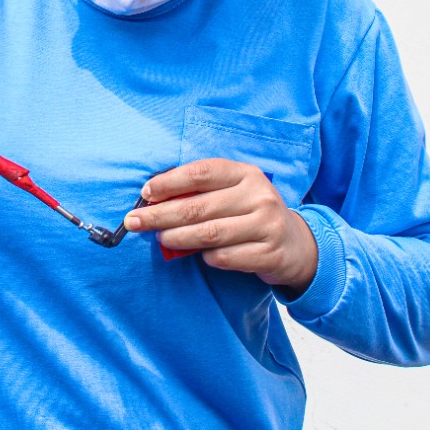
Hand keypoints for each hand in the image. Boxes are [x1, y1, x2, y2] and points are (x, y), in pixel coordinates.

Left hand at [123, 158, 317, 293]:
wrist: (294, 244)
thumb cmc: (250, 214)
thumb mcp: (233, 194)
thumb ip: (202, 194)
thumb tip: (153, 200)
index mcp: (246, 173)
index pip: (201, 172)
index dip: (170, 181)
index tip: (145, 193)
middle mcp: (259, 195)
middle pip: (198, 206)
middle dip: (160, 215)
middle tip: (135, 222)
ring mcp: (267, 225)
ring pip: (209, 233)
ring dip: (177, 238)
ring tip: (161, 239)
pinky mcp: (269, 253)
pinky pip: (225, 257)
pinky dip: (206, 257)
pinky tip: (199, 255)